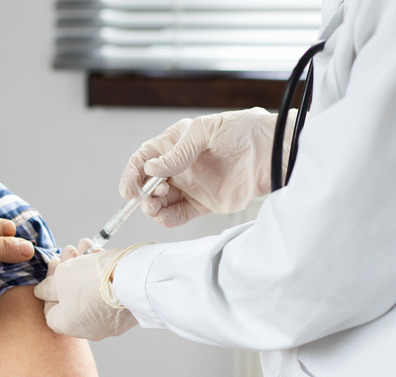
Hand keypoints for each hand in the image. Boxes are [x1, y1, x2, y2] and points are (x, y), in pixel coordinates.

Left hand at [35, 244, 144, 340]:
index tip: (55, 263)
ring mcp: (108, 323)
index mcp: (66, 325)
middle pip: (70, 296)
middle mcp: (87, 329)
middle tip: (71, 250)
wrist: (133, 280)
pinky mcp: (125, 313)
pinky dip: (103, 275)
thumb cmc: (91, 280)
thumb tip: (42, 291)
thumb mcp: (61, 277)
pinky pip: (108, 293)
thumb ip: (48, 286)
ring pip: (90, 291)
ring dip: (85, 267)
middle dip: (68, 269)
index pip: (49, 307)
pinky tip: (101, 254)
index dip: (49, 284)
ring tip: (87, 245)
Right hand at [120, 107, 296, 226]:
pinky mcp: (204, 203)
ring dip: (152, 207)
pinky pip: (179, 215)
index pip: (144, 159)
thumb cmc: (244, 131)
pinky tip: (165, 217)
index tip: (129, 189)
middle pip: (148, 183)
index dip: (132, 174)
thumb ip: (177, 152)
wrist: (274, 152)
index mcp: (176, 143)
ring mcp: (191, 185)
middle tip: (150, 196)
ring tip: (156, 207)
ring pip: (160, 201)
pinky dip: (168, 219)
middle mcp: (180, 166)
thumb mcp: (205, 131)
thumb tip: (152, 168)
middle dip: (142, 193)